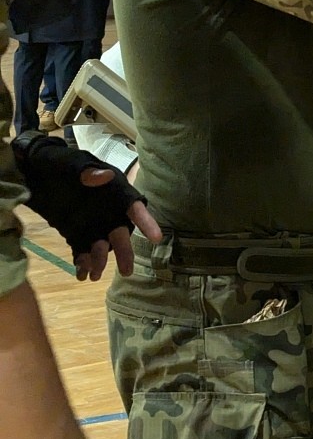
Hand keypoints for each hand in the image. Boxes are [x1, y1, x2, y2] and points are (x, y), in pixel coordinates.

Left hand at [12, 132, 162, 280]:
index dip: (146, 222)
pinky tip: (80, 274)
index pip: (134, 208)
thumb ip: (87, 170)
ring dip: (100, 261)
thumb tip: (105, 176)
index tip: (156, 238)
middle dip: (124, 252)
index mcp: (113, 192)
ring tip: (94, 276)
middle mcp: (107, 211)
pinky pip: (82, 251)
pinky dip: (82, 263)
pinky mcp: (75, 233)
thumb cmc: (57, 162)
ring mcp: (91, 224)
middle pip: (121, 234)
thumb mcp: (70, 163)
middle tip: (126, 272)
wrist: (31, 172)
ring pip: (102, 246)